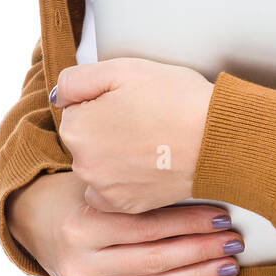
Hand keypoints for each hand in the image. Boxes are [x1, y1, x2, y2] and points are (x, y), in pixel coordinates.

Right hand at [6, 171, 243, 275]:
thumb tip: (200, 185)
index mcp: (83, 225)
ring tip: (227, 264)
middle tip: (234, 241)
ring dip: (196, 275)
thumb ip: (138, 190)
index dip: (190, 222)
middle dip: (202, 250)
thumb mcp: (100, 183)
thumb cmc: (78, 193)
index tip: (223, 216)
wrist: (36, 220)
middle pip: (156, 259)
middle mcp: (82, 263)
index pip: (149, 226)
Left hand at [54, 57, 215, 213]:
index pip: (76, 108)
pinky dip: (126, 179)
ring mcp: (104, 188)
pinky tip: (149, 162)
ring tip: (151, 139)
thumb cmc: (176, 99)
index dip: (104, 100)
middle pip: (86, 138)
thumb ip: (77, 79)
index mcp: (77, 127)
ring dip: (115, 154)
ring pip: (99, 164)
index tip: (129, 100)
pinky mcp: (127, 206)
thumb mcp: (123, 69)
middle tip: (143, 117)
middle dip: (106, 128)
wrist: (217, 139)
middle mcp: (82, 163)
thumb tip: (59, 95)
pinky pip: (113, 191)